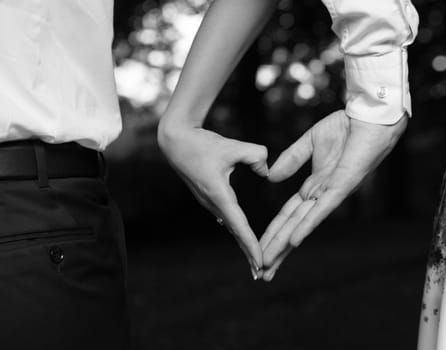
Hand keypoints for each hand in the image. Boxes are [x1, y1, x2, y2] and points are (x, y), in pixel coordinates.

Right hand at [158, 119, 268, 278]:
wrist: (175, 140)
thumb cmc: (202, 143)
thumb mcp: (232, 146)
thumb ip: (256, 155)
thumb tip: (267, 172)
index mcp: (218, 194)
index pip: (239, 224)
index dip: (250, 244)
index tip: (260, 261)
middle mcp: (212, 202)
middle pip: (235, 231)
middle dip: (247, 252)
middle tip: (260, 273)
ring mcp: (208, 201)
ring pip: (230, 225)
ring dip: (242, 241)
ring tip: (254, 259)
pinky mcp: (207, 196)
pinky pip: (225, 216)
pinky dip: (235, 227)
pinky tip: (240, 236)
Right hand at [260, 110, 406, 280]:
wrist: (368, 116)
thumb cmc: (344, 128)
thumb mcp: (309, 143)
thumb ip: (291, 159)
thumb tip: (271, 177)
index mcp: (314, 187)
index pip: (288, 216)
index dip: (273, 233)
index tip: (260, 250)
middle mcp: (321, 196)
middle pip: (293, 228)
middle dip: (277, 250)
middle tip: (261, 273)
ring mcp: (331, 194)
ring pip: (303, 224)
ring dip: (285, 245)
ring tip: (270, 264)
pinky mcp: (343, 186)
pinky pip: (323, 209)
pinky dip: (308, 225)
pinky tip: (295, 241)